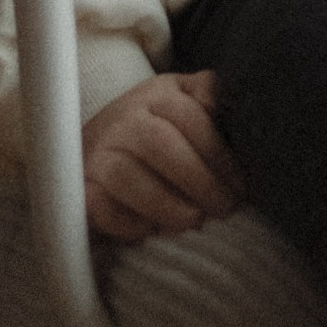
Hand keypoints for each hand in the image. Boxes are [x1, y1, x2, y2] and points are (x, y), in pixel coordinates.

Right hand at [81, 69, 245, 243]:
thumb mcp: (185, 102)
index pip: (189, 117)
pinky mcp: (82, 188)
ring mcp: (97, 153)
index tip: (241, 186)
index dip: (219, 154)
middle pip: (159, 144)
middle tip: (224, 209)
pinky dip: (129, 224)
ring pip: (126, 177)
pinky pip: (102, 208)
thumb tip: (244, 110)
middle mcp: (123, 118)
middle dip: (199, 181)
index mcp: (157, 94)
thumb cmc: (158, 128)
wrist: (97, 146)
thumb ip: (213, 99)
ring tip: (194, 221)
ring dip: (166, 205)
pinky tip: (152, 232)